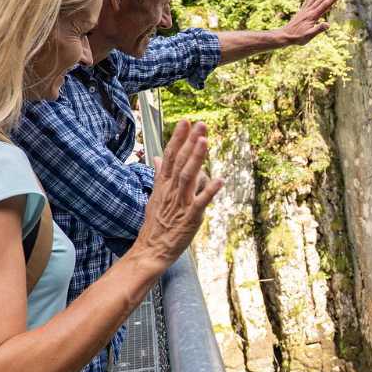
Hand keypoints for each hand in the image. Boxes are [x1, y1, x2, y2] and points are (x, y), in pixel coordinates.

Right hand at [131, 120, 223, 268]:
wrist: (151, 250)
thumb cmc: (156, 224)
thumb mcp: (155, 196)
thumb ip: (159, 175)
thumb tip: (157, 157)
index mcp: (163, 185)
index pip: (170, 156)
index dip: (178, 138)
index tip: (186, 121)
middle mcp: (171, 191)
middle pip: (180, 162)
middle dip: (190, 142)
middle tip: (200, 124)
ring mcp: (180, 203)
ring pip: (188, 177)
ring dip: (196, 159)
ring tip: (204, 141)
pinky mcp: (189, 218)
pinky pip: (200, 202)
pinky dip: (210, 191)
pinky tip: (220, 179)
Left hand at [276, 0, 342, 45]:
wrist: (285, 35)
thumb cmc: (298, 37)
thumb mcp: (309, 36)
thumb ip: (318, 29)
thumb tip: (328, 25)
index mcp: (312, 16)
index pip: (325, 5)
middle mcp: (309, 10)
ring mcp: (305, 9)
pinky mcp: (302, 11)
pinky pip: (309, 0)